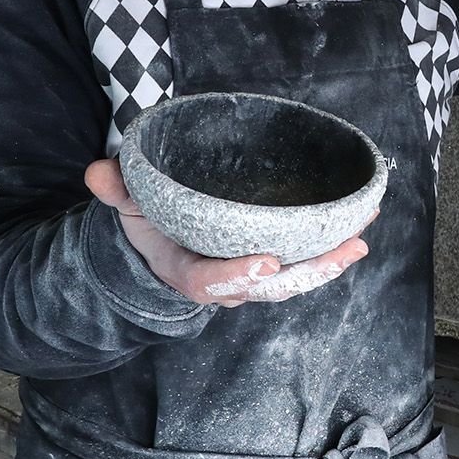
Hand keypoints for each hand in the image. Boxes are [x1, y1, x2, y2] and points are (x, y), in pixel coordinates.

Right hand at [84, 159, 370, 306]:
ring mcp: (249, 278)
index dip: (237, 275)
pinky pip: (301, 265)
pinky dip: (329, 250)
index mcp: (186, 270)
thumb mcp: (128, 205)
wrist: (158, 250)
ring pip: (292, 280)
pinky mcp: (270, 267)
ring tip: (360, 241)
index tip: (265, 262)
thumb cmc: (149, 224)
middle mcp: (224, 283)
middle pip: (268, 287)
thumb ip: (117, 189)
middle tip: (343, 250)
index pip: (210, 283)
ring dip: (328, 262)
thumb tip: (99, 171)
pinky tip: (359, 228)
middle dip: (307, 272)